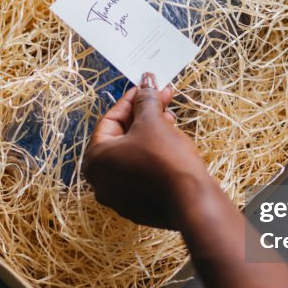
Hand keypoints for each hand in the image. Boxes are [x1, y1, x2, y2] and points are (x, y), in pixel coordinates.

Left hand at [83, 73, 215, 228]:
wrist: (190, 200)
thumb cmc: (164, 159)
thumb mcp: (152, 122)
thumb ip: (145, 99)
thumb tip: (146, 80)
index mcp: (96, 160)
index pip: (110, 120)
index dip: (131, 100)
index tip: (147, 88)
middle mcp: (101, 182)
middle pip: (121, 138)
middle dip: (143, 116)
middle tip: (162, 100)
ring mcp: (119, 198)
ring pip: (133, 156)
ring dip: (150, 134)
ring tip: (170, 120)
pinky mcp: (139, 207)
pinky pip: (141, 174)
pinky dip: (153, 157)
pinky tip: (171, 144)